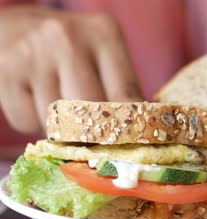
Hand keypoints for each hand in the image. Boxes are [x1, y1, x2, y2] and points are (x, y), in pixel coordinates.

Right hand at [0, 6, 141, 133]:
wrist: (15, 27)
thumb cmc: (68, 47)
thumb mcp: (102, 53)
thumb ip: (120, 87)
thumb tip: (138, 133)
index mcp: (105, 34)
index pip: (127, 96)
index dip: (129, 129)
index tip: (130, 147)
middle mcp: (69, 39)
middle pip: (91, 114)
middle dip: (93, 135)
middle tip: (92, 138)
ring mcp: (34, 53)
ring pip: (57, 123)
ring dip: (59, 129)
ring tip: (57, 105)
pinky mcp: (6, 71)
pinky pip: (26, 121)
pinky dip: (31, 121)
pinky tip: (33, 98)